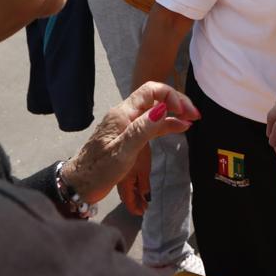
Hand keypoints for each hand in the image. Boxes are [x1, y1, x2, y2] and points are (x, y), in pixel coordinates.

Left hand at [63, 81, 199, 204]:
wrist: (79, 184)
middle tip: (196, 115)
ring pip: (154, 110)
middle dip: (177, 103)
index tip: (185, 112)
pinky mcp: (127, 136)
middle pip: (155, 98)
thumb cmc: (99, 169)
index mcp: (123, 113)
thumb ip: (142, 129)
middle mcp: (125, 114)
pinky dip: (165, 123)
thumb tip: (163, 109)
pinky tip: (178, 128)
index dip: (171, 96)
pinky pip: (150, 124)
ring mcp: (126, 124)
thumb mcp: (122, 152)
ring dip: (173, 113)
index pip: (151, 90)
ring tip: (192, 120)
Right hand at [116, 147, 150, 215]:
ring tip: (141, 196)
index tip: (141, 213)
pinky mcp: (116, 160)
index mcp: (124, 182)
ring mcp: (116, 169)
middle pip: (126, 194)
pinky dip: (130, 183)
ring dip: (133, 192)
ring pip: (124, 185)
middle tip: (143, 207)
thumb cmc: (136, 150)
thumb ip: (144, 184)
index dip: (134, 208)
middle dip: (134, 201)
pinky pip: (123, 176)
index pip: (128, 200)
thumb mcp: (143, 169)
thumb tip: (147, 198)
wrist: (123, 130)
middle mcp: (118, 178)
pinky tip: (134, 179)